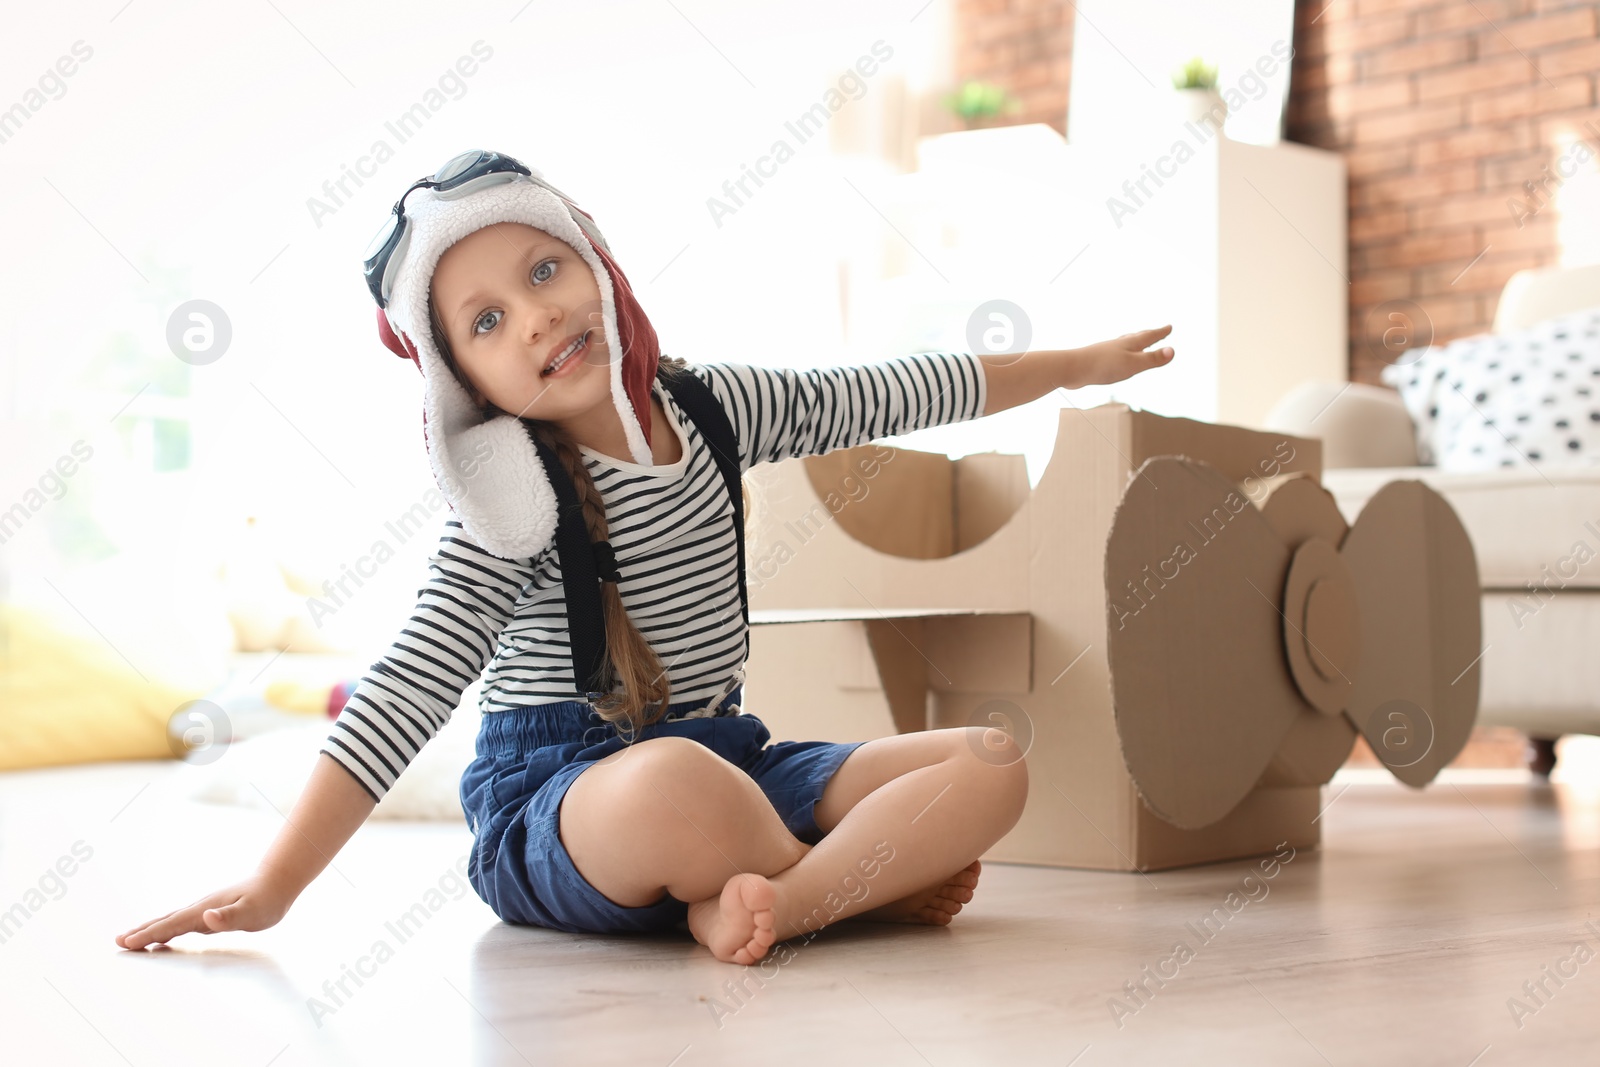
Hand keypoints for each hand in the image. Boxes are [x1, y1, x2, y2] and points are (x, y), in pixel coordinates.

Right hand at [115, 874, 294, 950]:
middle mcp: (200, 909)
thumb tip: (206, 918)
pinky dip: (167, 932)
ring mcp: (204, 911)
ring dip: (151, 931)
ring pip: (172, 922)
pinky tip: (163, 940)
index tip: (127, 943)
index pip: (172, 924)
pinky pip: (183, 925)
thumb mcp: (252, 912)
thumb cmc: (267, 899)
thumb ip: (229, 917)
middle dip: (142, 932)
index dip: (150, 934)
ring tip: (130, 940)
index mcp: (205, 910)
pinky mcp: (211, 915)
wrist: (278, 881)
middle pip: (166, 921)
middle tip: (118, 941)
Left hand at [1064, 325, 1174, 388]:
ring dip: (1135, 342)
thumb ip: (1152, 359)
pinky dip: (1121, 352)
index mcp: (1130, 344)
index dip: (1161, 333)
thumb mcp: (1133, 364)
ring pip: (1125, 344)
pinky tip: (1115, 357)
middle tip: (1158, 331)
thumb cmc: (1103, 366)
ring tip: (1137, 341)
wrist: (1073, 368)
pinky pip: (1115, 354)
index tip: (1169, 327)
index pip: (1150, 336)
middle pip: (1138, 337)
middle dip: (1150, 335)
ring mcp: (1108, 351)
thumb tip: (1172, 351)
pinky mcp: (1098, 360)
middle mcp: (1119, 344)